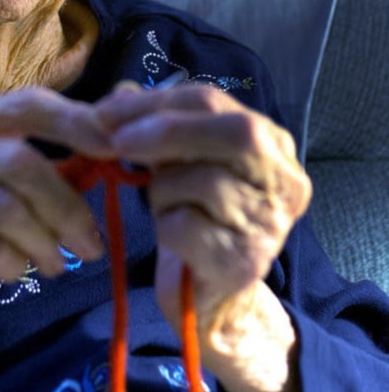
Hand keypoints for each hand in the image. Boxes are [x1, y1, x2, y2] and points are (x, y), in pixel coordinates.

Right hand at [0, 87, 109, 389]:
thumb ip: (45, 148)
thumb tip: (124, 104)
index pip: (27, 105)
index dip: (78, 123)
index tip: (118, 150)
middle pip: (21, 162)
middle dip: (67, 206)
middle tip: (91, 246)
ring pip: (7, 209)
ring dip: (44, 244)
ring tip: (55, 265)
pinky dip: (13, 266)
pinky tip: (12, 273)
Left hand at [95, 81, 311, 391]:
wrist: (207, 298)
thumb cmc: (193, 218)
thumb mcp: (175, 161)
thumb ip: (153, 123)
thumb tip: (119, 93)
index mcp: (273, 145)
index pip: (215, 101)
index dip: (156, 101)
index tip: (106, 110)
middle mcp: (286, 181)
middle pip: (233, 132)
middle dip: (165, 130)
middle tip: (117, 142)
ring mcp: (272, 224)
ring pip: (203, 180)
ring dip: (163, 191)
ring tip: (167, 207)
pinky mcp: (245, 262)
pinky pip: (187, 225)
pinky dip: (166, 226)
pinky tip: (174, 238)